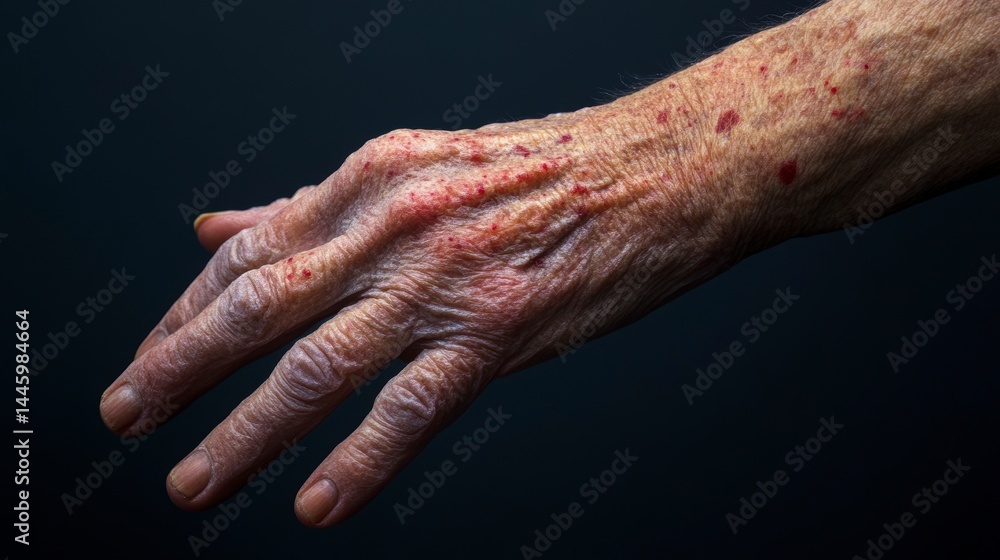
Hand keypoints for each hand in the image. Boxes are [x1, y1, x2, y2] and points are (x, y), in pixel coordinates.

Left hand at [99, 108, 725, 525]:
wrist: (660, 168)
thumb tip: (216, 229)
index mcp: (367, 179)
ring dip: (246, 432)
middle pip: (258, 306)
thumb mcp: (414, 168)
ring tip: (195, 482)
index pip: (247, 252)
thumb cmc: (547, 171)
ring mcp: (444, 279)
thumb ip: (310, 208)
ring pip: (319, 366)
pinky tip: (316, 503)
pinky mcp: (500, 330)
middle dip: (180, 368)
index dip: (184, 312)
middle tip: (128, 416)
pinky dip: (359, 461)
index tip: (152, 356)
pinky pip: (413, 406)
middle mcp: (391, 225)